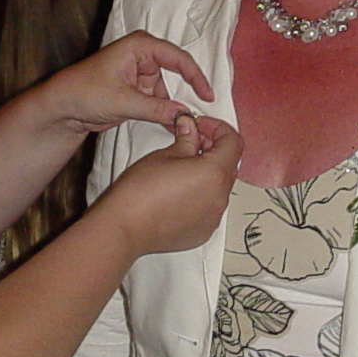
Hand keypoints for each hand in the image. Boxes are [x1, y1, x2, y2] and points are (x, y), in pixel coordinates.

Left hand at [42, 31, 217, 134]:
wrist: (62, 108)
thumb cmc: (83, 92)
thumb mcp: (123, 101)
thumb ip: (157, 108)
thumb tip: (184, 114)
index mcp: (139, 46)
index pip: (177, 58)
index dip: (195, 77)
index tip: (207, 96)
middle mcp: (142, 56)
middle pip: (176, 73)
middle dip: (184, 93)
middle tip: (198, 113)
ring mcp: (140, 73)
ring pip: (167, 90)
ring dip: (172, 106)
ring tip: (178, 123)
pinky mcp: (136, 90)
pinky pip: (158, 100)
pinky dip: (163, 111)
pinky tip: (170, 124)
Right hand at [95, 113, 239, 256]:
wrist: (125, 227)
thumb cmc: (139, 194)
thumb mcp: (164, 155)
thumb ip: (186, 140)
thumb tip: (190, 129)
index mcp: (214, 173)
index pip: (232, 142)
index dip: (218, 128)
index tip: (201, 126)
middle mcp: (220, 197)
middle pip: (229, 164)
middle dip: (212, 149)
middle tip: (191, 141)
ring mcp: (213, 216)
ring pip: (220, 186)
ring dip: (207, 173)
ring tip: (182, 167)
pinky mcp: (204, 230)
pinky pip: (210, 207)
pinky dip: (201, 195)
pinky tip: (179, 191)